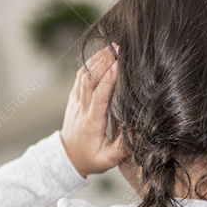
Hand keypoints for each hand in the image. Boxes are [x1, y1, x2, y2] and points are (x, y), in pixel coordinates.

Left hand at [60, 44, 125, 177]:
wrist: (68, 157)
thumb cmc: (91, 158)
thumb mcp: (108, 160)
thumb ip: (124, 148)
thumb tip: (138, 132)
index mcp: (92, 123)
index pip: (99, 98)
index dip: (108, 81)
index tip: (117, 66)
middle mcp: (82, 110)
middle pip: (89, 81)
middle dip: (102, 63)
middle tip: (117, 47)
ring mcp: (76, 102)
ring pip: (83, 77)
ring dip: (96, 60)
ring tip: (111, 47)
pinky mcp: (74, 98)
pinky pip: (80, 78)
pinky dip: (90, 64)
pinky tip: (101, 54)